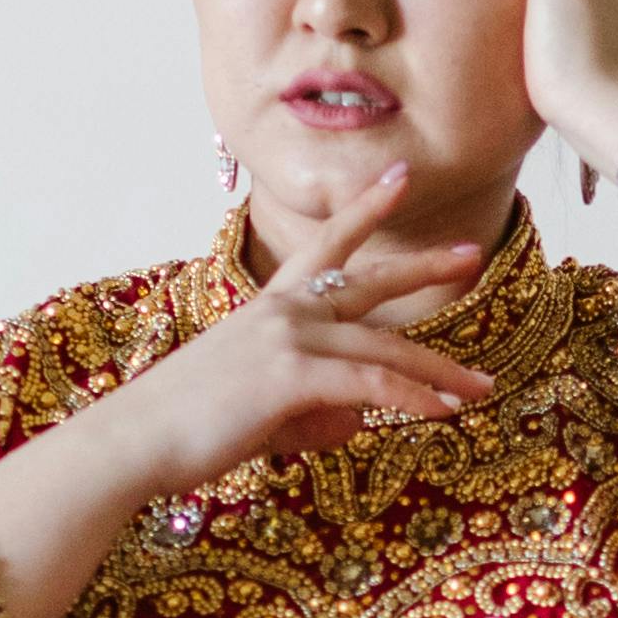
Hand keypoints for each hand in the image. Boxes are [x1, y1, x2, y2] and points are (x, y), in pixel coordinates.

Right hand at [119, 151, 495, 486]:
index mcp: (269, 307)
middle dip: (425, 266)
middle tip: (472, 252)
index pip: (325, 246)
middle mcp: (282, 311)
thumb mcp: (257, 405)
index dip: (364, 208)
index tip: (399, 176)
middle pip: (370, 282)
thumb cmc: (187, 427)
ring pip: (385, 349)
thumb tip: (359, 418)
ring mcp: (287, 338)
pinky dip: (412, 401)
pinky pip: (371, 387)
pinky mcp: (291, 375)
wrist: (136, 441)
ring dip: (439, 373)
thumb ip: (312, 404)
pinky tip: (443, 414)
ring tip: (481, 388)